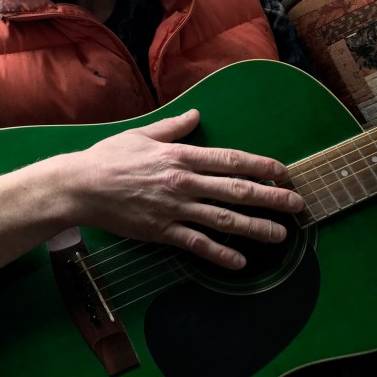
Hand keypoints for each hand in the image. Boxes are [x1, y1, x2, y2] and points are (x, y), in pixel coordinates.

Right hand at [66, 110, 302, 269]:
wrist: (79, 186)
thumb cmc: (108, 158)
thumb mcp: (141, 134)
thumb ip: (173, 128)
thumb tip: (197, 116)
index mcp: (180, 156)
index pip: (230, 160)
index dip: (261, 166)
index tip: (283, 171)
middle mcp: (183, 182)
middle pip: (236, 190)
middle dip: (271, 197)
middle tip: (297, 204)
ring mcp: (173, 209)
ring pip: (224, 220)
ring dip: (256, 228)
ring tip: (280, 235)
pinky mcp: (161, 231)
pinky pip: (197, 244)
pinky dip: (220, 254)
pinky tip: (240, 261)